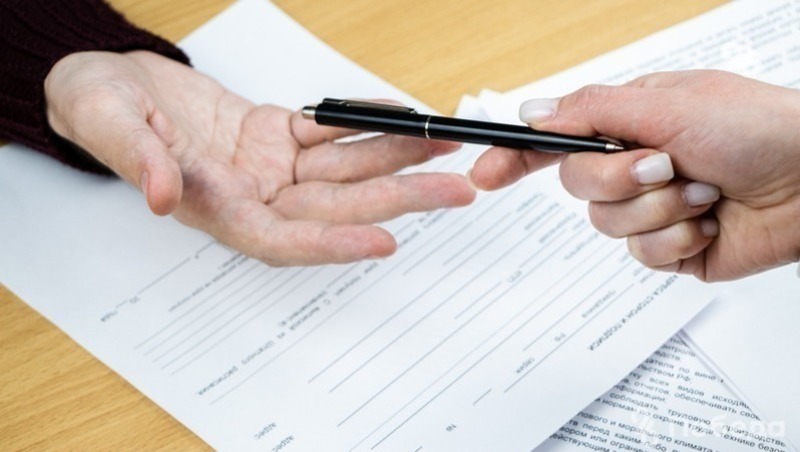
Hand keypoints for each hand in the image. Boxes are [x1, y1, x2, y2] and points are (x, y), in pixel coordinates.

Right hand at [45, 51, 474, 265]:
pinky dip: (363, 122)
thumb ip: (138, 161)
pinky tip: (397, 116)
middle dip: (397, 199)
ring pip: (343, 167)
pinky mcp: (275, 136)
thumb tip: (164, 198)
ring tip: (443, 149)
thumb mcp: (103, 123)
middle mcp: (251, 196)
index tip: (385, 241)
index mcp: (214, 208)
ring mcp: (268, 167)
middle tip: (453, 191)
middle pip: (334, 206)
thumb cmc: (98, 106)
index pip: (282, 240)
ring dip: (395, 158)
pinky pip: (328, 131)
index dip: (334, 245)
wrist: (110, 83)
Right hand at [470, 70, 799, 280]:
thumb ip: (592, 110)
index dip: (516, 157)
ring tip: (702, 191)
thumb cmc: (758, 129)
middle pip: (578, 185)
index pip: (557, 141)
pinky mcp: (673, 246)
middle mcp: (637, 165)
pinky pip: (643, 254)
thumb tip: (535, 114)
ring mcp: (653, 208)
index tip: (486, 174)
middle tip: (663, 164)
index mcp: (631, 123)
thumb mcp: (668, 104)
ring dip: (658, 209)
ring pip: (608, 225)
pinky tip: (709, 220)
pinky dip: (677, 238)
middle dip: (620, 179)